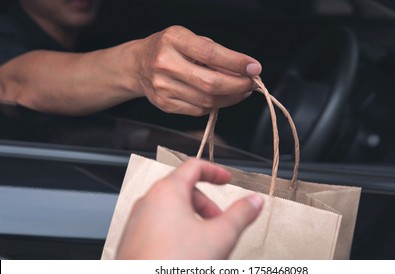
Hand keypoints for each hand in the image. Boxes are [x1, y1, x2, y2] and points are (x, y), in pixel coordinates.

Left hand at [115, 158, 263, 259]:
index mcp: (167, 191)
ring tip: (204, 243)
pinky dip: (177, 233)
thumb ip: (241, 214)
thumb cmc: (172, 265)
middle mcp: (148, 202)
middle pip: (184, 190)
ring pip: (171, 211)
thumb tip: (254, 201)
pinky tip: (186, 255)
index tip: (226, 179)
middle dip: (206, 205)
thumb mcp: (220, 236)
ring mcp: (137, 221)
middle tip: (220, 223)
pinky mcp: (133, 241)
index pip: (194, 166)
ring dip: (192, 221)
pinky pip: (159, 227)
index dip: (215, 172)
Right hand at [136, 25, 261, 115]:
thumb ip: (215, 54)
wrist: (137, 65)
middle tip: (251, 84)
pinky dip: (215, 105)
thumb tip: (243, 72)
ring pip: (207, 101)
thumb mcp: (189, 40)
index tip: (254, 67)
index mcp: (174, 40)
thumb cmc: (169, 49)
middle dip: (238, 86)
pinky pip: (199, 110)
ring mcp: (163, 87)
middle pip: (210, 83)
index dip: (236, 63)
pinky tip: (219, 96)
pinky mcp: (165, 104)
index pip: (211, 54)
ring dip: (230, 98)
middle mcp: (165, 64)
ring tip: (240, 90)